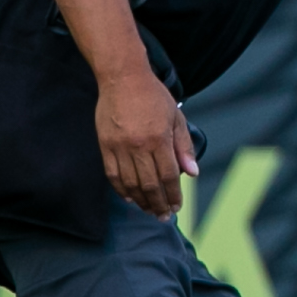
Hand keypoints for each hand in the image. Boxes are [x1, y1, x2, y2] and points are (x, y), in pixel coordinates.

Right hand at [94, 64, 197, 218]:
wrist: (122, 79)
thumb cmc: (154, 97)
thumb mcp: (176, 118)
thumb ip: (183, 147)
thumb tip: (192, 173)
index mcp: (159, 139)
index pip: (169, 176)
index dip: (174, 195)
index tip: (177, 207)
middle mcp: (138, 146)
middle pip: (149, 184)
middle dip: (158, 204)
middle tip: (164, 217)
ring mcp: (119, 147)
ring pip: (130, 183)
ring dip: (140, 200)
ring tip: (149, 211)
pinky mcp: (105, 145)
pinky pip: (113, 174)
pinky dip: (121, 189)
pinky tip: (129, 198)